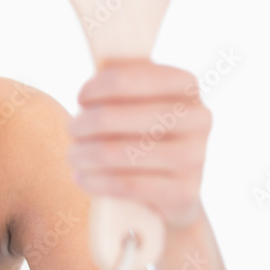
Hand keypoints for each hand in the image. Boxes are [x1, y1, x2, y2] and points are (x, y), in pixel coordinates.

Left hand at [67, 60, 212, 230]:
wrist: (171, 185)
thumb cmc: (144, 129)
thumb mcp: (136, 98)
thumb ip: (117, 83)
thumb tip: (86, 90)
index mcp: (185, 84)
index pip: (126, 77)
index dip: (96, 88)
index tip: (80, 98)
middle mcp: (198, 118)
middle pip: (118, 116)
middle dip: (84, 124)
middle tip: (71, 130)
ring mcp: (195, 157)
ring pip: (120, 153)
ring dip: (85, 154)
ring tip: (73, 155)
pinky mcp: (184, 192)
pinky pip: (128, 184)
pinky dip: (97, 181)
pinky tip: (82, 178)